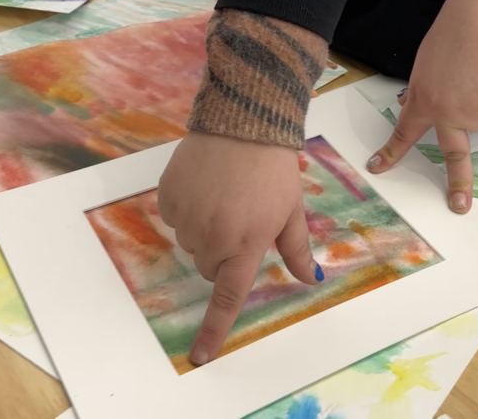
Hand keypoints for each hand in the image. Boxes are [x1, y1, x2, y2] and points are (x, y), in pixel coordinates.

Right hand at [158, 131, 321, 365]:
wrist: (244, 121)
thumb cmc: (274, 169)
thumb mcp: (292, 210)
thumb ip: (295, 249)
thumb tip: (310, 279)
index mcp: (246, 244)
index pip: (228, 297)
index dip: (214, 329)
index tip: (200, 356)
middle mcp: (212, 236)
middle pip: (211, 268)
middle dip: (224, 253)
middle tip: (242, 220)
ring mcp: (187, 216)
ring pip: (192, 244)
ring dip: (206, 231)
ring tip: (225, 196)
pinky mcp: (168, 197)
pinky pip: (174, 218)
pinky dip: (187, 209)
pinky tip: (206, 186)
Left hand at [367, 0, 477, 213]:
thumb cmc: (452, 35)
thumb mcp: (426, 65)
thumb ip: (425, 90)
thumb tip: (420, 105)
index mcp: (422, 102)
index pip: (404, 134)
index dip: (391, 153)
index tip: (377, 167)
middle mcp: (447, 114)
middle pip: (456, 156)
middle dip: (458, 184)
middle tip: (459, 206)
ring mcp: (474, 113)